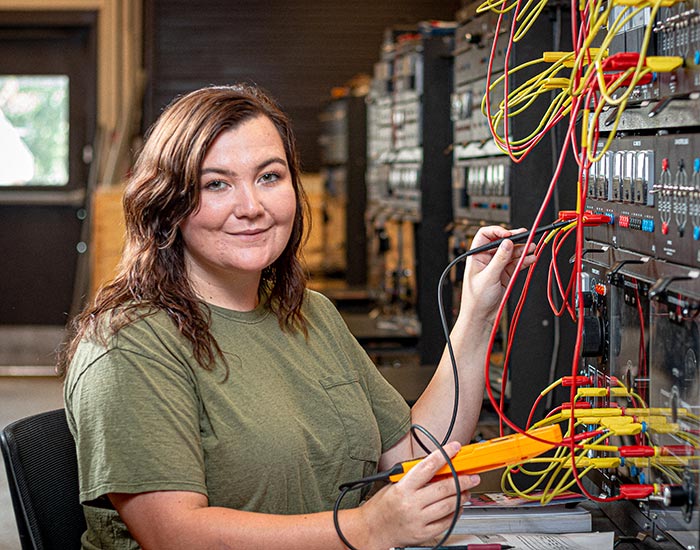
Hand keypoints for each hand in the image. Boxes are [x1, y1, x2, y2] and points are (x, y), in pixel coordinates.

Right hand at [359, 442, 479, 548]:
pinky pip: (446, 522)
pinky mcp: (424, 533)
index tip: (455, 448)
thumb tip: (437, 467)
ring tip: (467, 491)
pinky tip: (458, 507)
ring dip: (462, 497)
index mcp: (403, 488)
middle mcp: (411, 504)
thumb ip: (415, 477)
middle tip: (472, 476)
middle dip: (462, 480)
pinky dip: (456, 513)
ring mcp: (418, 520)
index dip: (444, 455)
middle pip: (443, 488)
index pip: (427, 467)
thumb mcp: (395, 484)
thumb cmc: (382, 506)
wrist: (372, 529)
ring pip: (448, 505)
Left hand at [459, 226, 535, 322]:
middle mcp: (487, 259)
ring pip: (511, 253)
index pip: (485, 235)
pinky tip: (532, 258)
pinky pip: (517, 264)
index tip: (508, 235)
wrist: (482, 317)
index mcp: (476, 256)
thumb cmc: (476, 300)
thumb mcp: (488, 277)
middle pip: (502, 243)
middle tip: (526, 236)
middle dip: (514, 240)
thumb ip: (499, 260)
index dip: (497, 232)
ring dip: (522, 250)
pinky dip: (525, 260)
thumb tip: (506, 243)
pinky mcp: (506, 275)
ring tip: (533, 248)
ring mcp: (497, 267)